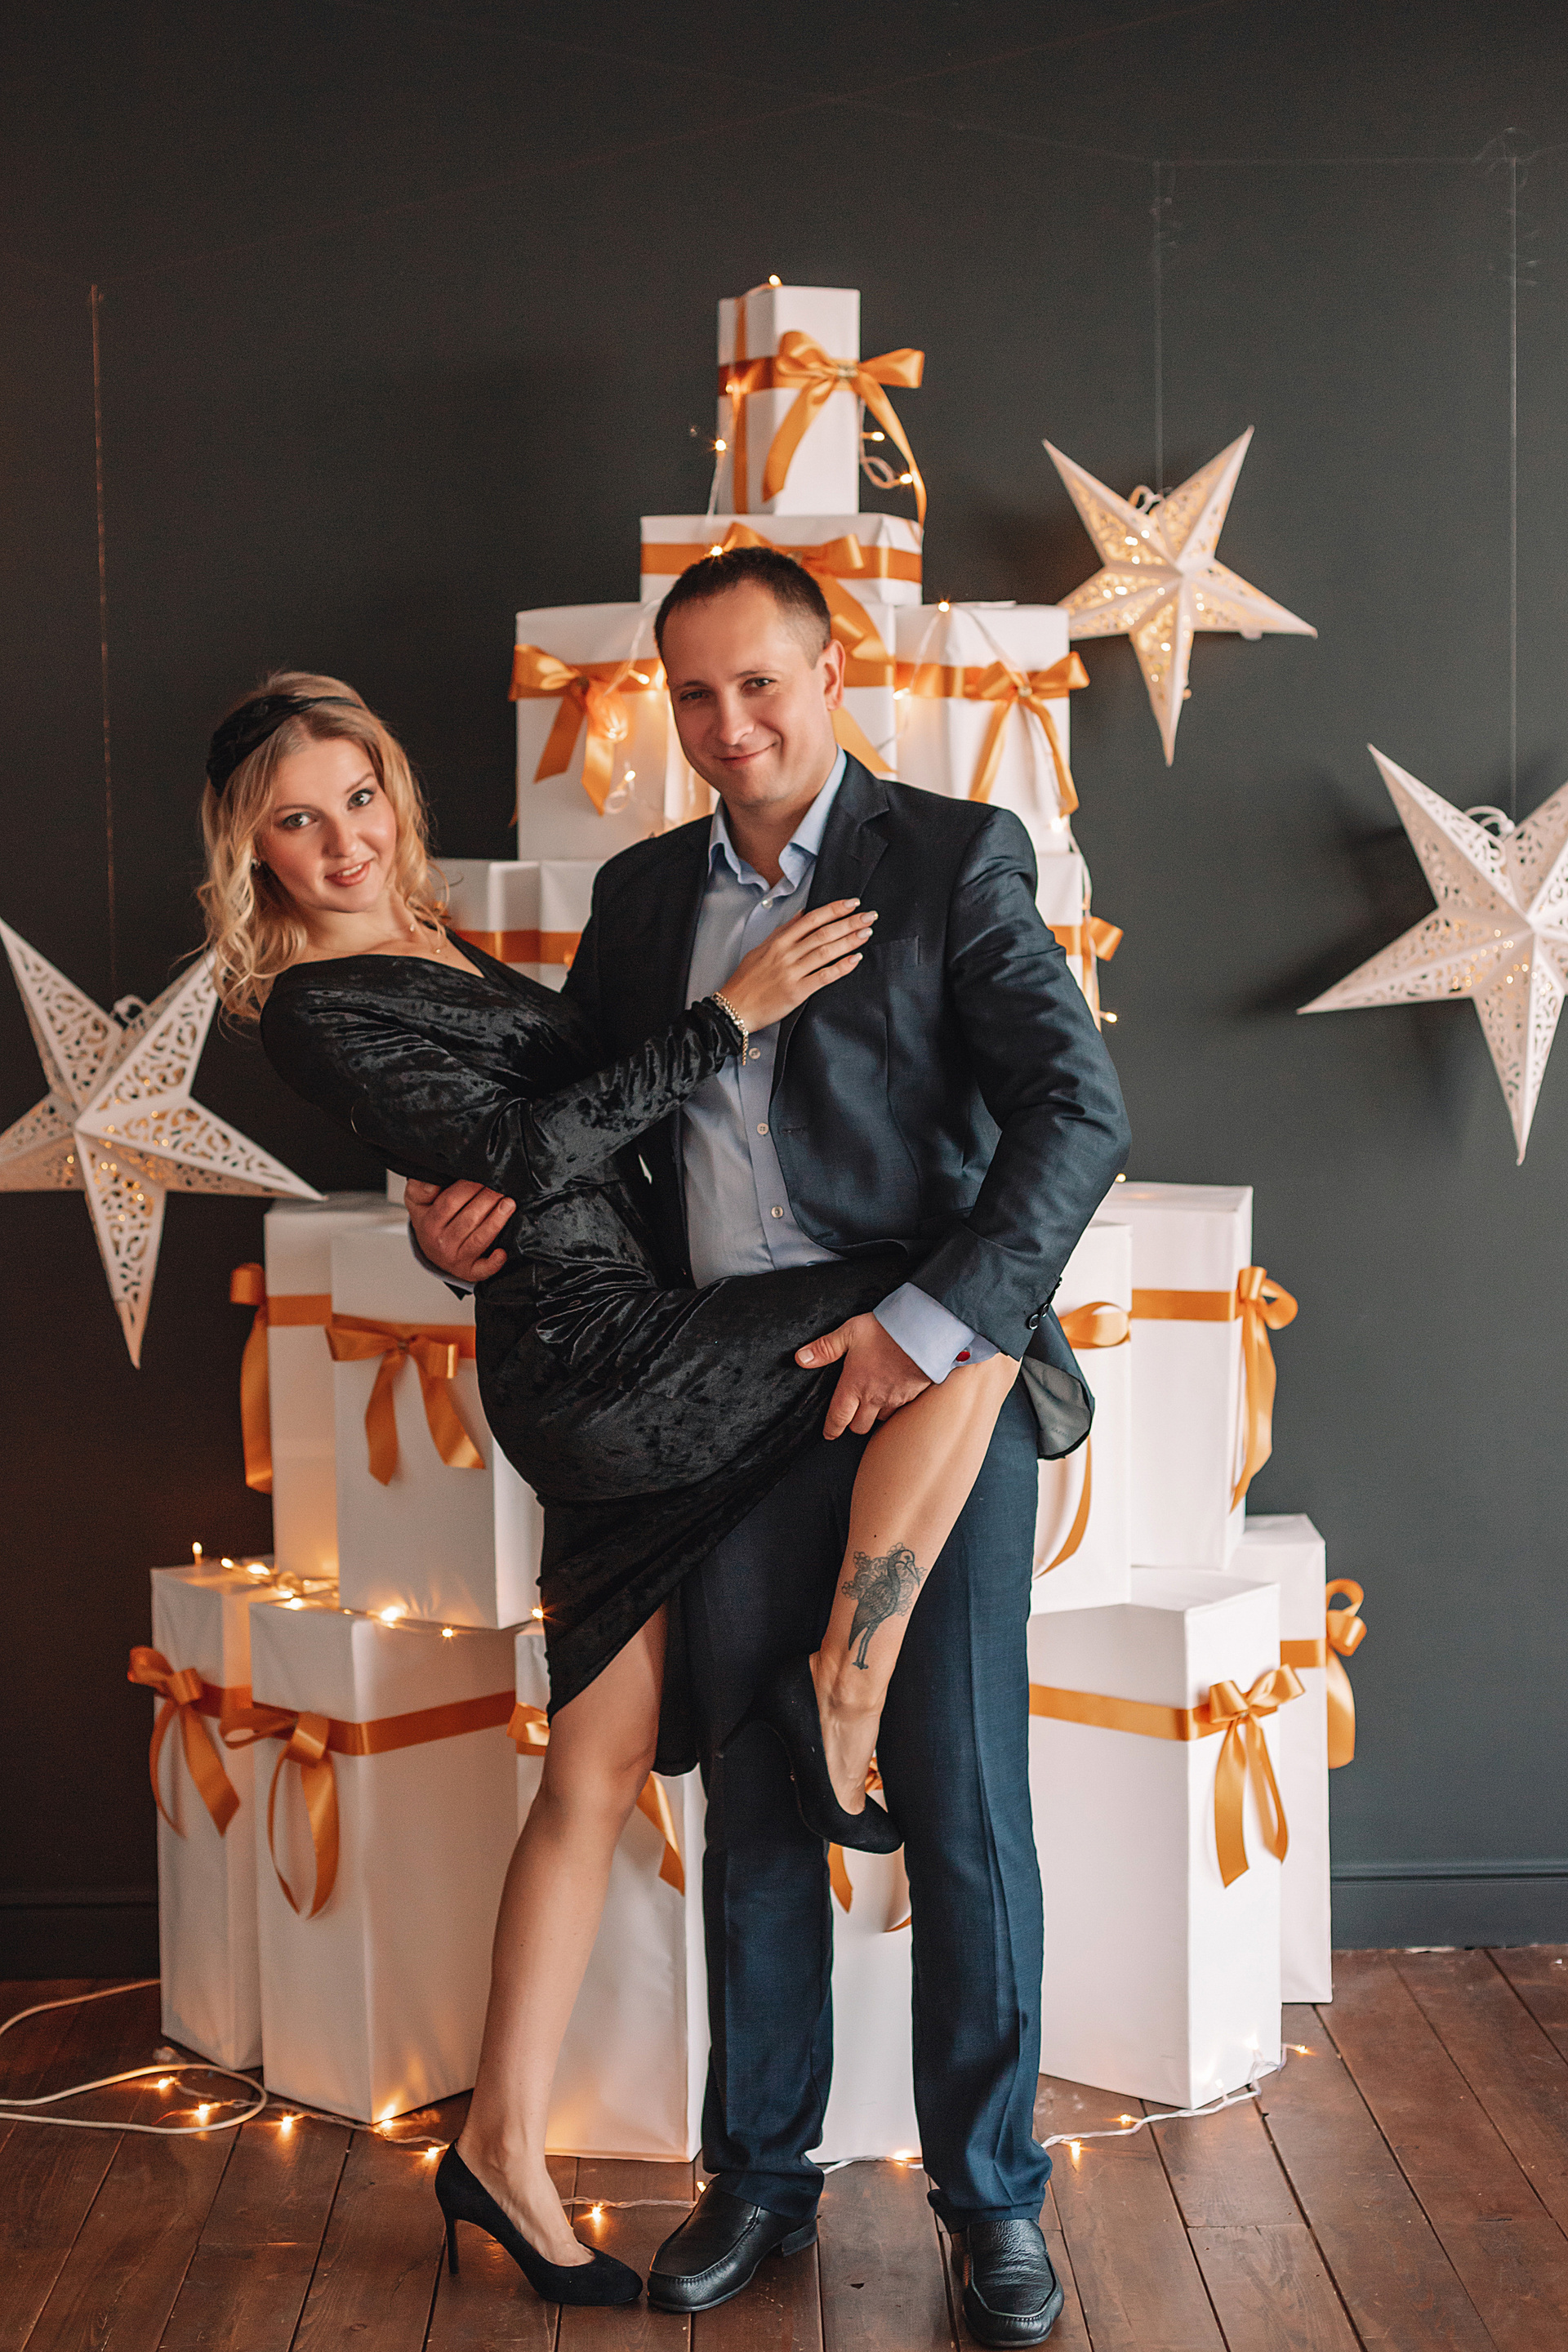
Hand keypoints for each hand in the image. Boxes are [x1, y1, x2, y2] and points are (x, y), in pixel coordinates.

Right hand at [405, 1177, 514, 1283]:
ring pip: (479, 1239)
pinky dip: (494, 1263)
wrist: (431, 1250)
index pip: (450, 1201)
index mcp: (428, 1223)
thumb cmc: (430, 1221)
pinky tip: (502, 1252)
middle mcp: (441, 1243)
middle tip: (502, 1186)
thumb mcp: (417, 1201)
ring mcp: (456, 1259)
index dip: (470, 1187)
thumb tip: (431, 1183)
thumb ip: (420, 1188)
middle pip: (469, 1218)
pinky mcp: (469, 1271)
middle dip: (488, 1200)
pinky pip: (482, 1269)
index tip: (484, 1175)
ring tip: (509, 1204)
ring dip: (497, 1221)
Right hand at [719, 899, 875, 1034]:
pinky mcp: (796, 991)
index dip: (834, 909)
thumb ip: (784, 931)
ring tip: (866, 933)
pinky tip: (855, 959)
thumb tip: (802, 913)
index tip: (852, 903)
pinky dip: (841, 967)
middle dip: (849, 922)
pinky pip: (823, 976)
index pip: (811, 919)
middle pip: (823, 932)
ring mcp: (792, 972)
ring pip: (825, 951)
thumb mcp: (762, 949)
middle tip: (869, 916)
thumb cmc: (747, 980)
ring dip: (849, 941)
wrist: (734, 1008)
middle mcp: (786, 954)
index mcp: (778, 941)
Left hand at [796, 1312, 929, 1438]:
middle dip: (853, 1423)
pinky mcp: (912, 1396)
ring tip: (872, 1403)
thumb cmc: (886, 1331)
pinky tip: (893, 1395)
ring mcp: (894, 1399)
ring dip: (874, 1415)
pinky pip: (899, 1410)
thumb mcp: (849, 1333)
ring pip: (880, 1420)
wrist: (925, 1334)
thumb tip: (800, 1359)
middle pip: (859, 1426)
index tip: (829, 1434)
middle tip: (851, 1415)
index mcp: (854, 1385)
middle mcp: (873, 1398)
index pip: (838, 1418)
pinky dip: (893, 1407)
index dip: (831, 1429)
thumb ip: (825, 1348)